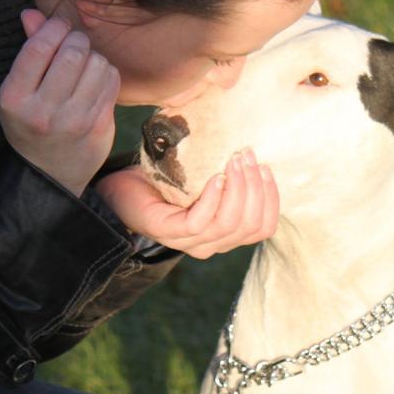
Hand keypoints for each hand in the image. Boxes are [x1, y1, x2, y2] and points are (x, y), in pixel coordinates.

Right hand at [0, 10, 120, 195]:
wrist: (49, 174)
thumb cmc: (31, 124)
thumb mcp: (18, 90)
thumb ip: (28, 49)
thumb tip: (32, 13)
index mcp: (15, 99)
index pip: (40, 47)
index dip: (54, 28)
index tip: (58, 27)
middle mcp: (44, 111)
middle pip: (73, 52)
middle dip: (76, 41)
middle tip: (74, 46)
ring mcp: (74, 121)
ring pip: (97, 63)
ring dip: (93, 57)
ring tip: (83, 68)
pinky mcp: (99, 126)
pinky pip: (111, 80)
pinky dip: (105, 73)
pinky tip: (94, 82)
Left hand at [96, 149, 278, 259]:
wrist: (123, 188)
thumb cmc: (166, 181)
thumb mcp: (204, 177)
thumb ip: (229, 175)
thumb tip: (254, 149)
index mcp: (225, 234)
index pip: (263, 228)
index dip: (270, 198)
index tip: (265, 167)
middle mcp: (211, 244)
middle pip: (250, 225)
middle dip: (255, 187)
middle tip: (246, 155)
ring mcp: (189, 242)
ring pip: (229, 224)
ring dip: (237, 188)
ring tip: (233, 160)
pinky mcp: (169, 232)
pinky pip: (200, 223)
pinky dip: (213, 198)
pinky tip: (215, 177)